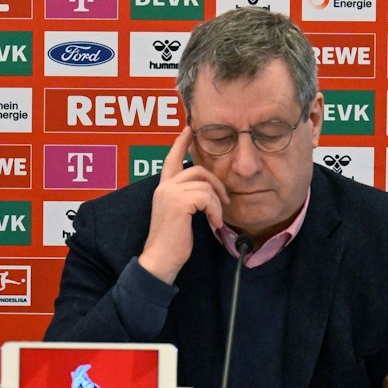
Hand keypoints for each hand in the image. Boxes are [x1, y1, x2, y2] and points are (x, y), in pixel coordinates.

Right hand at [138, 126, 228, 282]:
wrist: (161, 259)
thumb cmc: (173, 241)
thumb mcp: (180, 214)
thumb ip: (187, 198)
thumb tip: (207, 191)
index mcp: (163, 188)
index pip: (170, 158)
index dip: (180, 143)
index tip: (189, 129)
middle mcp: (164, 187)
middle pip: (197, 169)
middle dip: (216, 183)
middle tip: (225, 200)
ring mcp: (170, 193)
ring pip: (204, 184)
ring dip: (217, 203)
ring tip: (217, 218)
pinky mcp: (178, 202)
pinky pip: (207, 198)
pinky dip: (215, 211)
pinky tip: (213, 223)